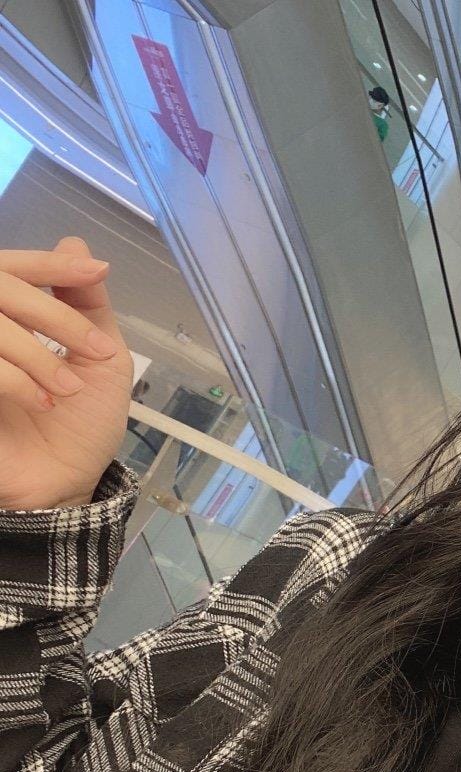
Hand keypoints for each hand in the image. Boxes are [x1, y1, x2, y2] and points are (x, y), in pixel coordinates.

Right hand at [0, 237, 133, 509]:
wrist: (61, 487)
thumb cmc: (79, 426)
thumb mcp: (100, 360)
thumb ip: (87, 306)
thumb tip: (74, 244)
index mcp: (9, 318)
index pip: (13, 269)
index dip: (50, 265)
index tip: (95, 270)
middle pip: (2, 288)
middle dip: (57, 317)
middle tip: (96, 351)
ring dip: (39, 357)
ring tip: (68, 391)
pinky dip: (15, 379)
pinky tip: (42, 402)